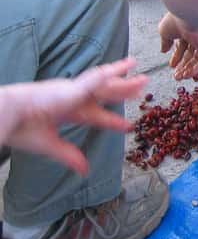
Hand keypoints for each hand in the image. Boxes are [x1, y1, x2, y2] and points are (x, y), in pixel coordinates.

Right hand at [0, 58, 146, 174]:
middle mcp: (72, 98)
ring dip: (124, 81)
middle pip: (105, 94)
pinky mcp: (70, 89)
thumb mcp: (49, 145)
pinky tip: (125, 68)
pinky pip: (94, 80)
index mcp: (66, 111)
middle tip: (142, 87)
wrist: (4, 118)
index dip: (112, 121)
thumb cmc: (19, 128)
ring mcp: (72, 91)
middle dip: (123, 92)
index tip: (128, 126)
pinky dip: (110, 75)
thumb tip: (84, 171)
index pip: (95, 116)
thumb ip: (68, 156)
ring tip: (142, 77)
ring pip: (105, 84)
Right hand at [158, 12, 197, 80]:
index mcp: (187, 32)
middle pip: (191, 55)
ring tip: (179, 77)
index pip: (183, 47)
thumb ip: (165, 42)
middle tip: (176, 75)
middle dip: (183, 66)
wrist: (186, 15)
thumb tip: (163, 51)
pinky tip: (187, 75)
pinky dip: (196, 69)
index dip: (177, 57)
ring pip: (197, 60)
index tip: (171, 66)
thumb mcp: (165, 33)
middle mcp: (197, 37)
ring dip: (188, 70)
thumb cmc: (174, 21)